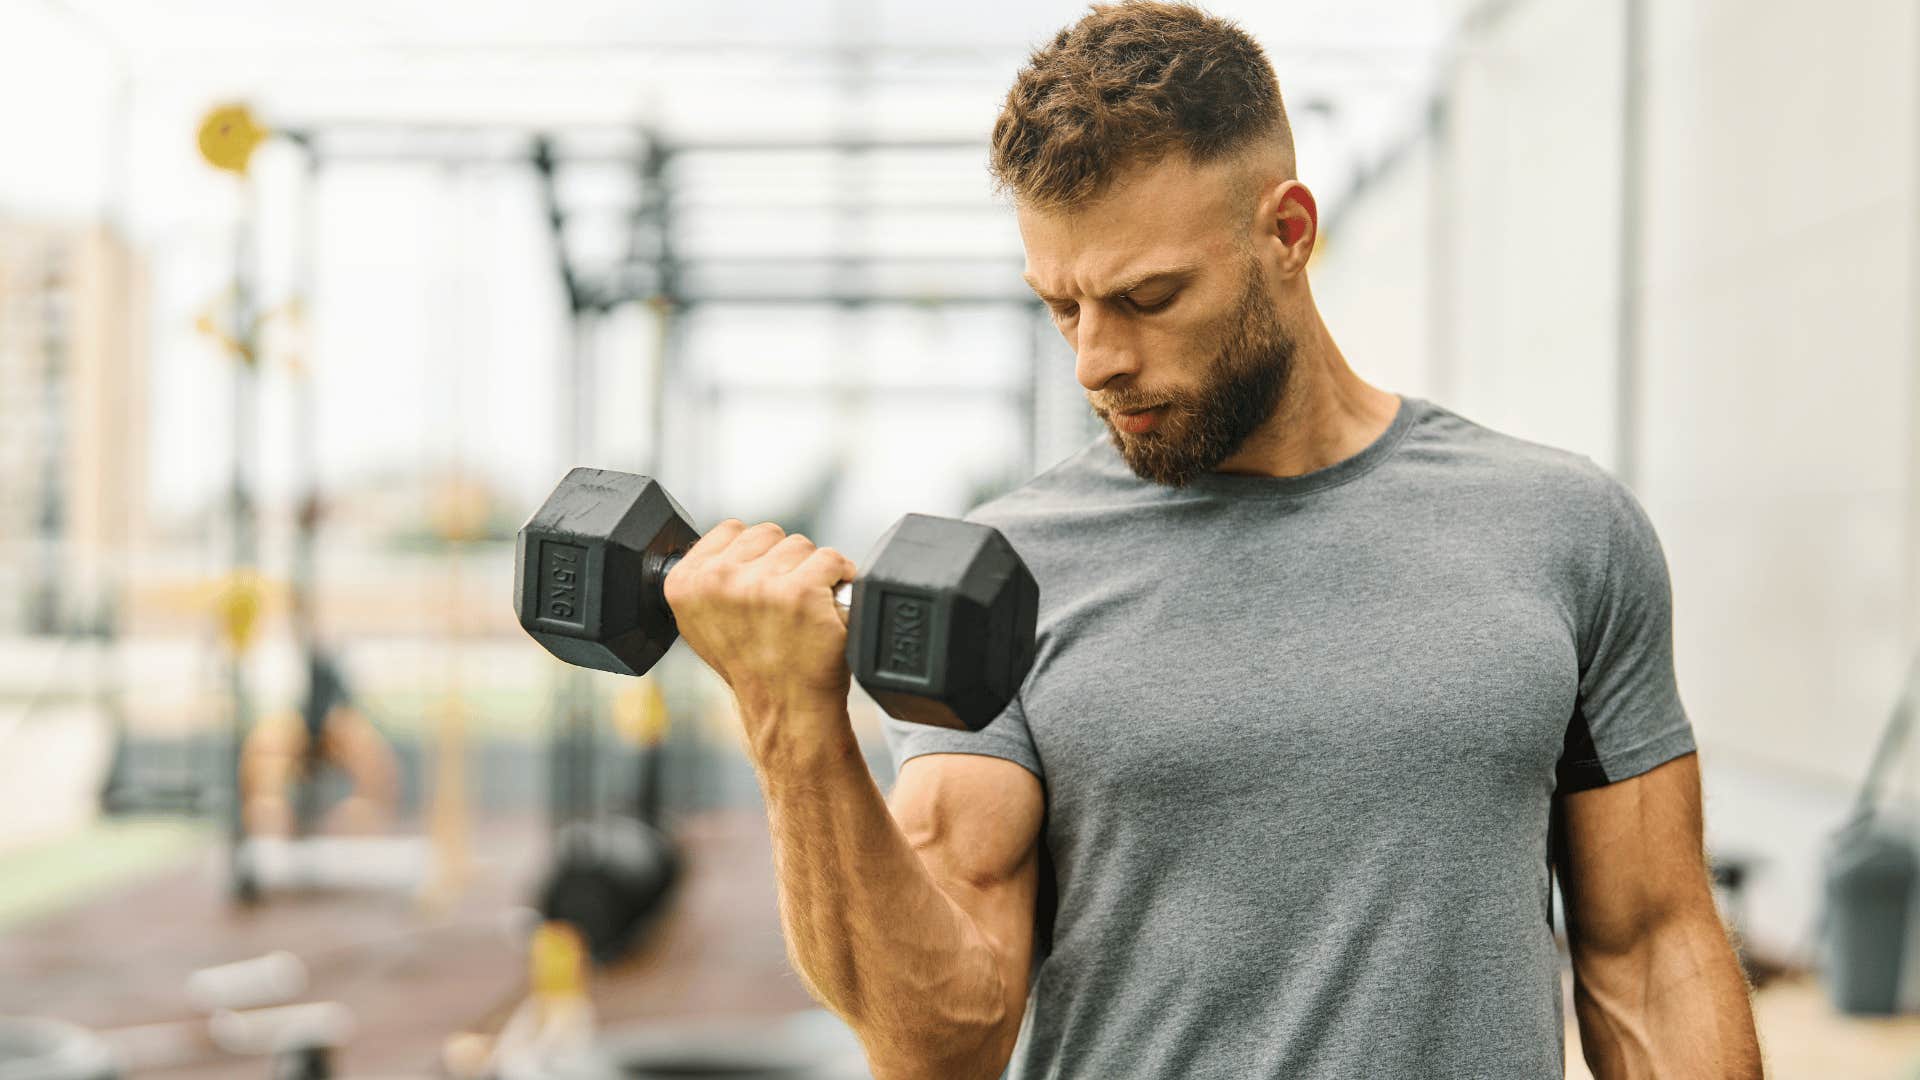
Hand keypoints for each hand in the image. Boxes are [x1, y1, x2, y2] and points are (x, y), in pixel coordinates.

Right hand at [661, 520, 858, 719]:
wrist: (784, 708)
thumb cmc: (753, 667)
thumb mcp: (703, 622)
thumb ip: (708, 578)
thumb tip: (730, 546)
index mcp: (686, 582)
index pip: (730, 530)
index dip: (754, 556)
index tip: (758, 586)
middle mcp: (718, 581)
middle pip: (768, 533)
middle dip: (781, 562)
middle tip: (781, 605)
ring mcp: (760, 586)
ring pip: (801, 545)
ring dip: (810, 572)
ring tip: (801, 611)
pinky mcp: (802, 592)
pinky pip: (832, 559)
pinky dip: (840, 579)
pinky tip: (826, 608)